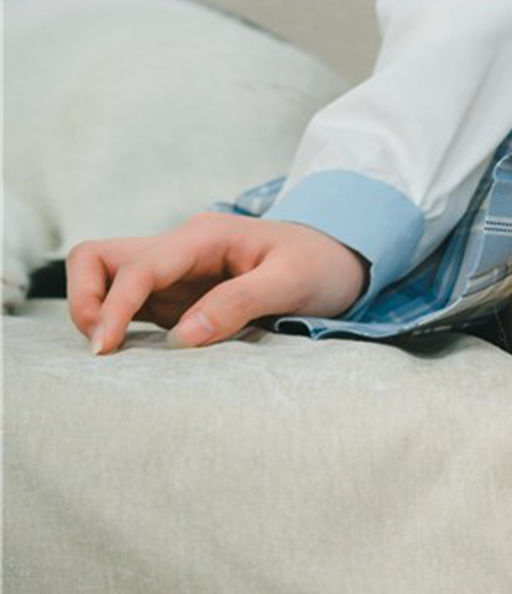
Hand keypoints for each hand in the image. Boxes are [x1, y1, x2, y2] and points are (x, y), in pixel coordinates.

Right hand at [69, 215, 371, 354]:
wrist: (342, 259)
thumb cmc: (321, 265)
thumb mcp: (291, 282)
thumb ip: (239, 304)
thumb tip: (183, 338)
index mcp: (203, 236)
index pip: (140, 266)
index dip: (114, 306)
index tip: (104, 348)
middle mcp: (180, 248)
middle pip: (100, 258)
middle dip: (87, 300)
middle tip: (103, 347)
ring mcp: (176, 272)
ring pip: (109, 280)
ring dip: (101, 314)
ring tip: (116, 355)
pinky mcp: (180, 295)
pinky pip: (134, 307)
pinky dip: (124, 328)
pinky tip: (135, 357)